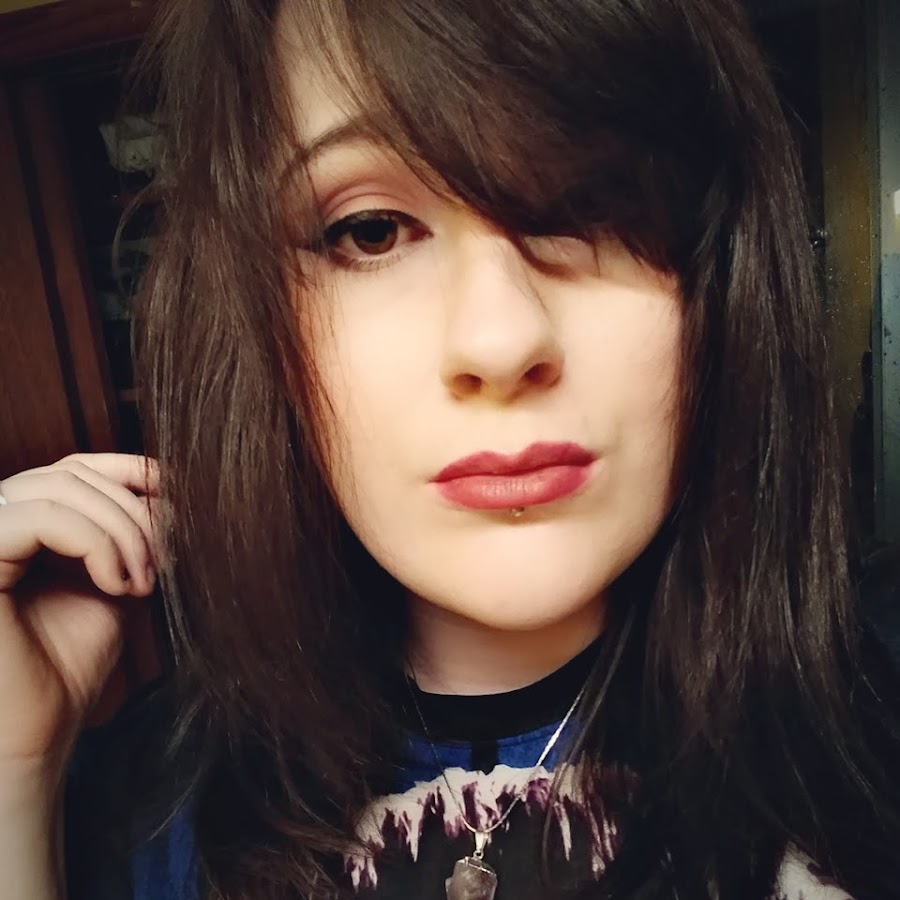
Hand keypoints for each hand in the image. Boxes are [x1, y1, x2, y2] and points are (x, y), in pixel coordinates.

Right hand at [0, 453, 158, 775]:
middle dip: (133, 512)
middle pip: (71, 475)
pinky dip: (94, 543)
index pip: (72, 466)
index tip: (171, 489)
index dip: (126, 467)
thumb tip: (168, 488)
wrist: (37, 732)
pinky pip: (41, 519)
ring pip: (60, 490)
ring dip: (121, 531)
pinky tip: (117, 585)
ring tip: (142, 581)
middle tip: (161, 564)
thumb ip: (127, 535)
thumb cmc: (68, 665)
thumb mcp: (111, 580)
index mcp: (17, 525)